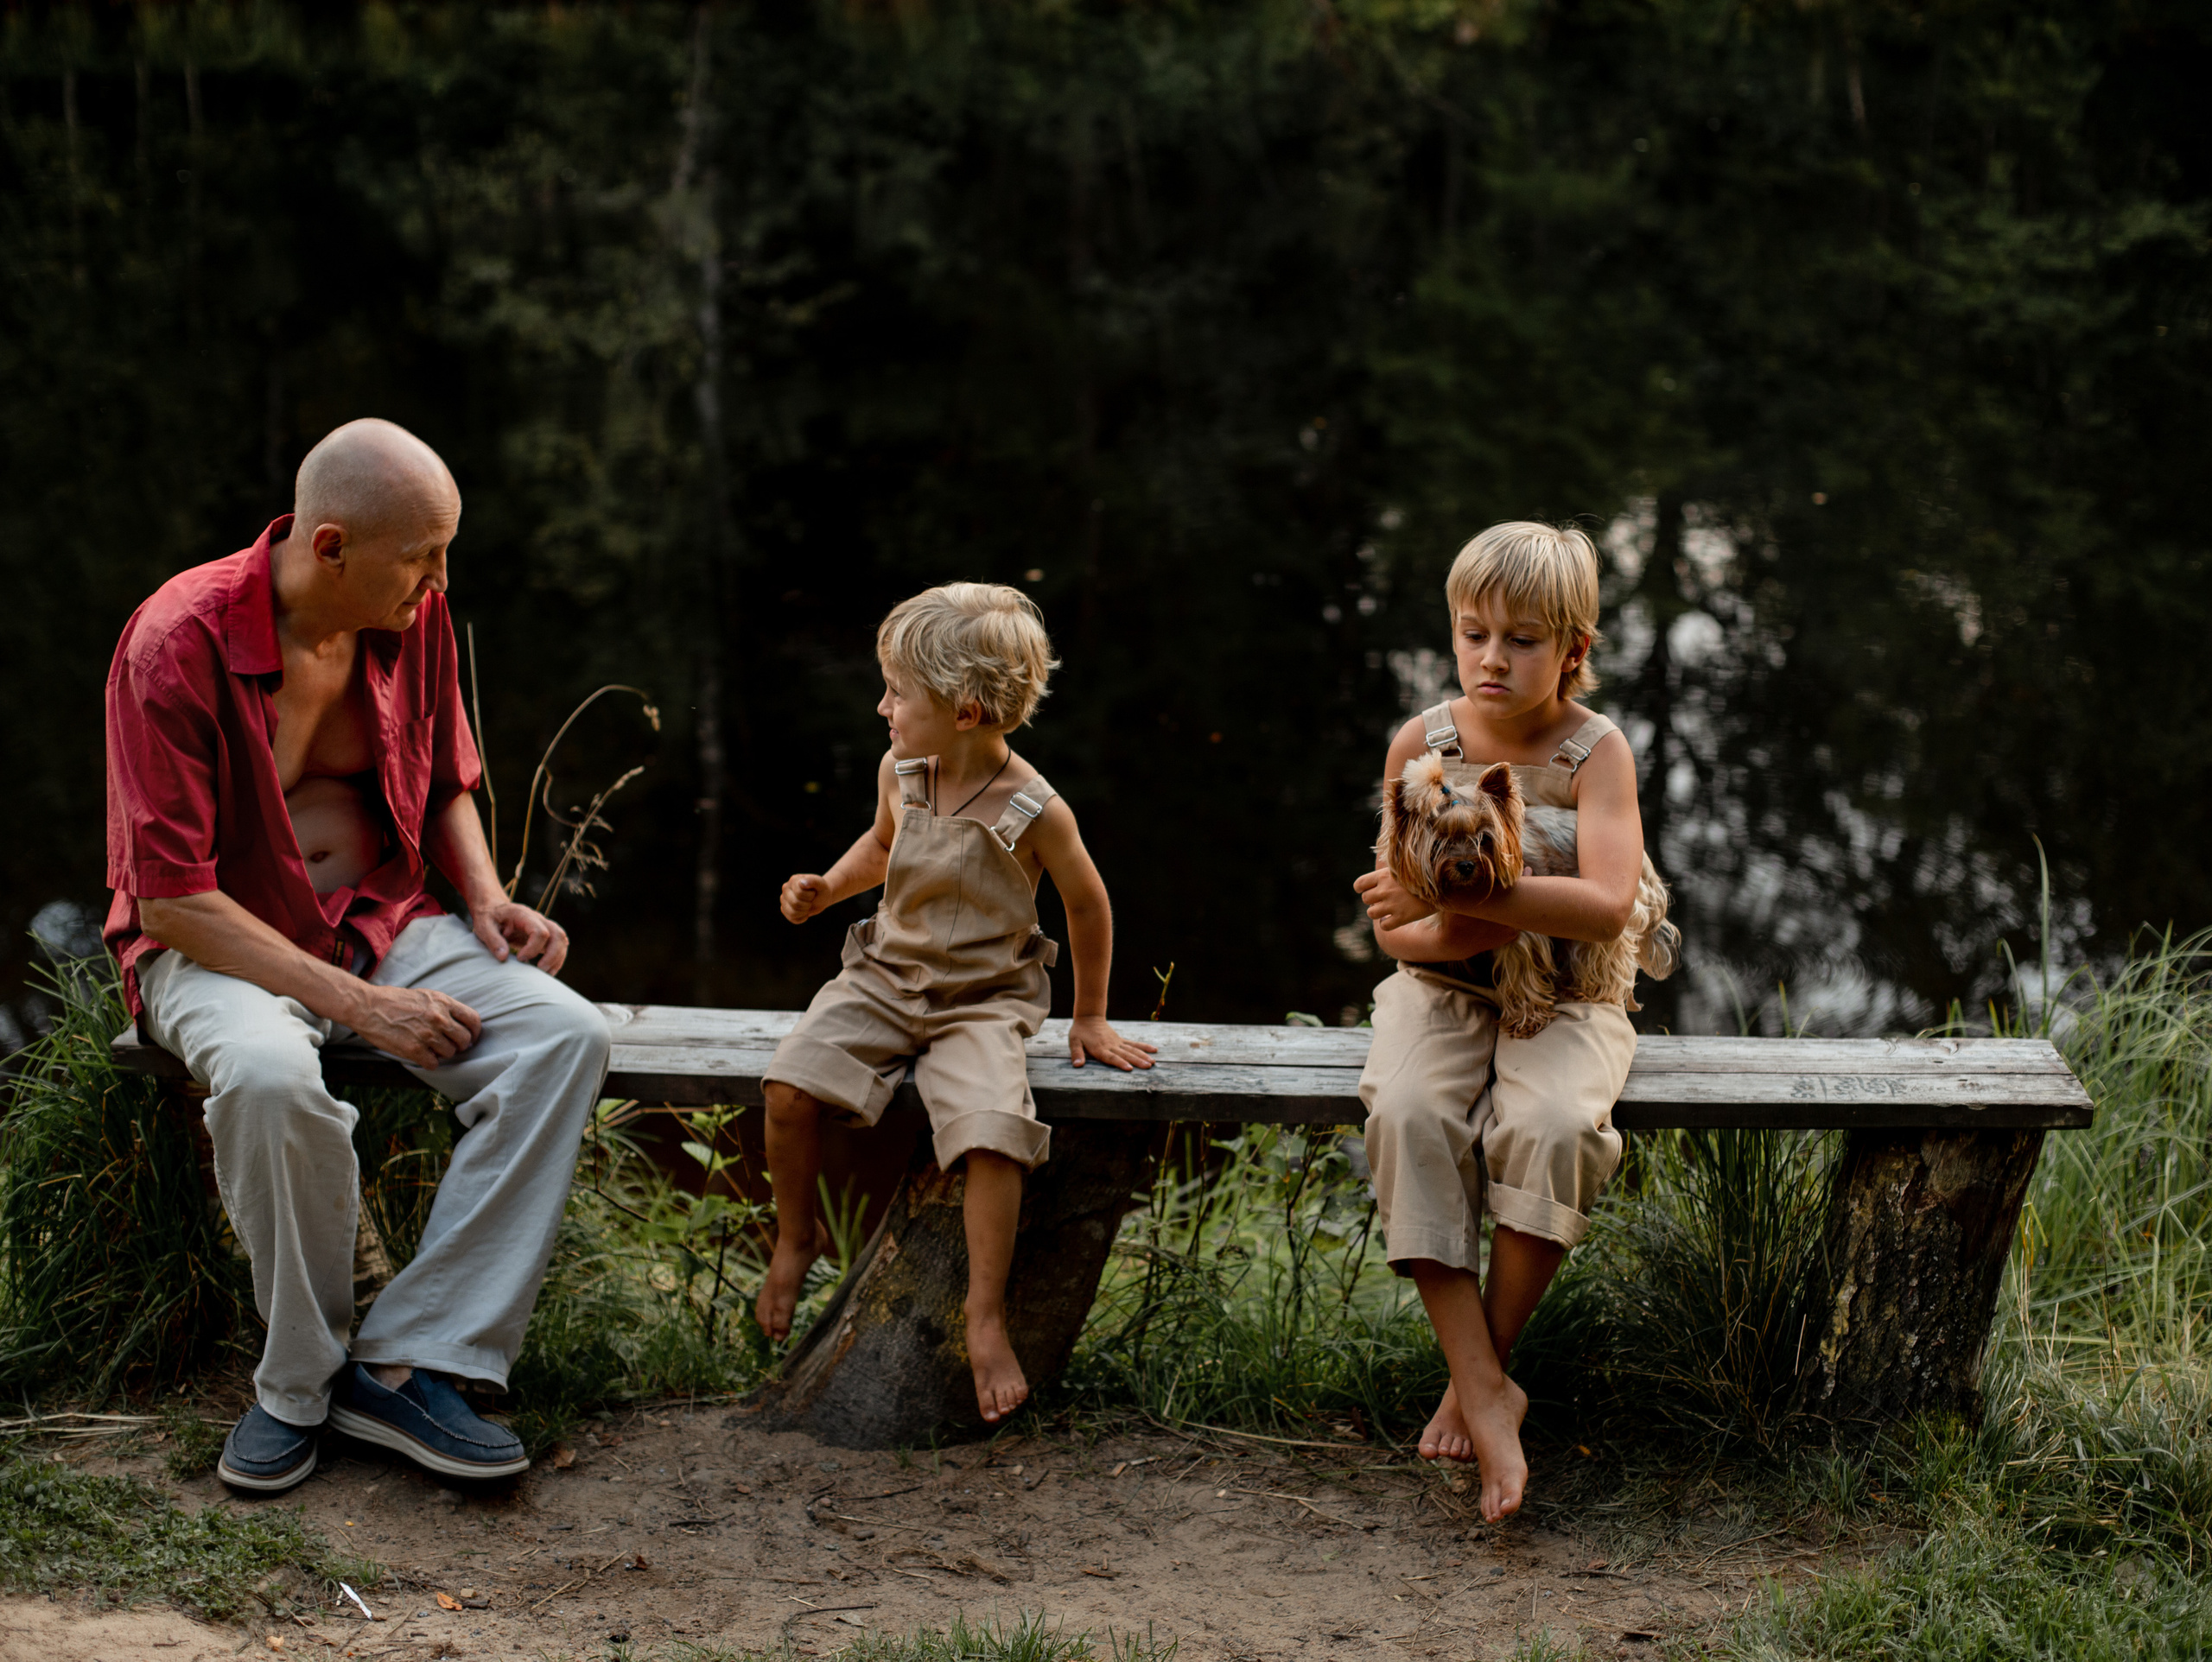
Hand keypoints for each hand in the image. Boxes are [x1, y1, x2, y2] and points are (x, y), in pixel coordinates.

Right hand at [347, 983, 483, 1067]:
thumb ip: (444, 1007)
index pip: (473, 1020)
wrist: (368, 1006)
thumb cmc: (395, 1000)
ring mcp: (427, 1034)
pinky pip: (434, 1064)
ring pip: (450, 1053)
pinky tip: (421, 1055)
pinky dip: (429, 1062)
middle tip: (450, 1045)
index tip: (471, 1037)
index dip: (475, 1032)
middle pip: (464, 1039)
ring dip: (442, 1053)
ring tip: (430, 1047)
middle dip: (459, 1045)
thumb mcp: (425, 996)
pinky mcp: (414, 1049)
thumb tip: (461, 1023)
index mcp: (443, 1002)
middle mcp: (438, 1018)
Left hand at [472, 898, 569, 973]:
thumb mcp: (484, 926)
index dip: (533, 948)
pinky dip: (557, 959)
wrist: (494, 910)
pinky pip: (559, 945)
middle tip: (539, 970)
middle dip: (552, 955)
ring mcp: (544, 926)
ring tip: (546, 975)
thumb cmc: (488, 918)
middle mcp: (538, 918)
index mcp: (523, 914)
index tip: (520, 959)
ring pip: (562, 940)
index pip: (540, 931)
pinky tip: (547, 972)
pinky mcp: (545, 935)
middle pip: (557, 934)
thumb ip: (493, 940)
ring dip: (557, 958)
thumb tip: (503, 957)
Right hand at [781, 873, 830, 923]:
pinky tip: (805, 912)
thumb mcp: (821, 883)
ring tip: (807, 906)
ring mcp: (784, 899)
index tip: (813, 893)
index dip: (810, 896)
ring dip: (804, 912)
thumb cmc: (821, 889)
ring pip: (792, 913)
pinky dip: (801, 918)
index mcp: (793, 880)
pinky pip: (792, 918)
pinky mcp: (784, 909)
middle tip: (811, 900)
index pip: (799, 893)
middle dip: (807, 904)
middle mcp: (786, 889)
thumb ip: (813, 881)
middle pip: (795, 903)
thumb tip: (801, 883)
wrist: (822, 896)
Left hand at [1069, 1016, 1157, 1071]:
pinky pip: (1133, 1043)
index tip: (1130, 1068)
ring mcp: (1117, 1043)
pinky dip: (1144, 1047)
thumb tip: (1077, 1065)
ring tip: (1153, 1063)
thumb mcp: (1074, 1042)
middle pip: (1126, 1055)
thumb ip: (1076, 1054)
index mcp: (1100, 1049)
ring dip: (1143, 1056)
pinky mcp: (1120, 1040)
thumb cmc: (1080, 1032)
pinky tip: (1154, 1050)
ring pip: (1132, 1050)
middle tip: (1148, 1067)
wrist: (1089, 1018)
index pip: (1111, 1058)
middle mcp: (1111, 1046)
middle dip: (1137, 1061)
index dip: (1120, 1063)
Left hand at [1355, 865, 1435, 930]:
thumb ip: (1390, 872)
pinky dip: (1386, 924)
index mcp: (1384, 875)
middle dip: (1373, 900)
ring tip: (1388, 910)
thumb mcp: (1405, 867)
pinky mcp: (1402, 918)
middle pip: (1365, 899)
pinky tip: (1393, 920)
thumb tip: (1380, 876)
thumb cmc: (1424, 875)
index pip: (1359, 884)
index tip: (1368, 889)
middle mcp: (1385, 890)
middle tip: (1384, 899)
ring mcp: (1392, 905)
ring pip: (1371, 913)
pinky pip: (1384, 926)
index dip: (1361, 888)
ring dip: (1377, 913)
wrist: (1443, 886)